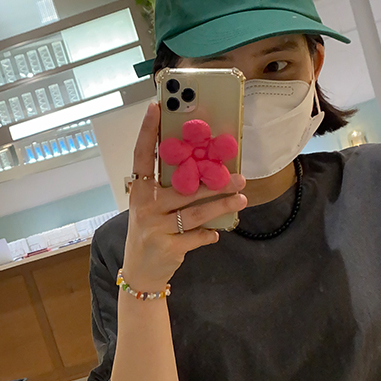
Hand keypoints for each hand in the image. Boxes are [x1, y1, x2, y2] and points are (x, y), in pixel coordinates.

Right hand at [121, 101, 246, 291]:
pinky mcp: (168, 247)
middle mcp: (145, 206)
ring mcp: (155, 227)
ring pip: (196, 211)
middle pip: (184, 187)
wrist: (141, 273)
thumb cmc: (150, 233)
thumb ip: (168, 190)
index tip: (157, 107)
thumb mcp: (150, 208)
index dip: (147, 130)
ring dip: (222, 205)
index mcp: (139, 191)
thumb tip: (202, 167)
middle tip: (238, 176)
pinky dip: (209, 234)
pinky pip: (198, 236)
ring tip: (241, 198)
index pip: (141, 155)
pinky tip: (216, 233)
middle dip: (214, 182)